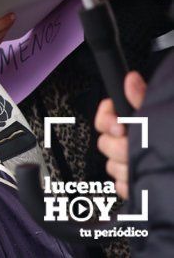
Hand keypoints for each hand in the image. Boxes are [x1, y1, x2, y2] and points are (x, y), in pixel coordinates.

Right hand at [95, 71, 146, 198]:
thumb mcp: (162, 117)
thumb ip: (143, 99)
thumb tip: (131, 79)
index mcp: (132, 122)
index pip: (104, 116)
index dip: (107, 121)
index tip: (120, 126)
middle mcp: (128, 141)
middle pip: (104, 143)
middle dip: (120, 147)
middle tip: (136, 147)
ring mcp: (129, 163)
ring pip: (112, 166)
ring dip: (127, 168)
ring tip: (147, 165)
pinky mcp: (133, 184)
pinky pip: (120, 186)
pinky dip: (131, 185)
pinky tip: (145, 179)